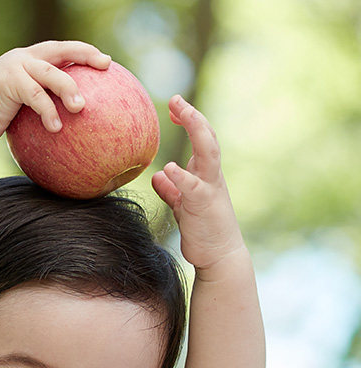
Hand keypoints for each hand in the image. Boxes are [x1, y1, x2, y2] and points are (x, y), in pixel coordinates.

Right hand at [0, 41, 110, 143]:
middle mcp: (23, 57)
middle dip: (85, 54)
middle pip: (61, 50)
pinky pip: (36, 96)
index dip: (83, 52)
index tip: (105, 62)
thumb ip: (40, 105)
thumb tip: (66, 123)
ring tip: (81, 108)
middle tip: (105, 65)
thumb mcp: (19, 108)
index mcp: (28, 60)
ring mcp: (15, 67)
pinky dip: (48, 112)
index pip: (60, 50)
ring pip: (51, 74)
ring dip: (69, 90)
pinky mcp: (8, 81)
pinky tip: (57, 128)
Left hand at [152, 95, 245, 271]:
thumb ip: (173, 189)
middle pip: (207, 138)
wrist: (219, 256)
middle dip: (193, 116)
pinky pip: (193, 187)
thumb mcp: (183, 206)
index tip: (172, 107)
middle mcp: (210, 177)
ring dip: (196, 130)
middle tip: (176, 99)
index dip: (188, 120)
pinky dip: (182, 176)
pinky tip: (169, 168)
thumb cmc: (203, 231)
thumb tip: (159, 175)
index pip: (200, 140)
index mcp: (205, 175)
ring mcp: (209, 190)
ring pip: (208, 153)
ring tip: (182, 114)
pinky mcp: (203, 207)